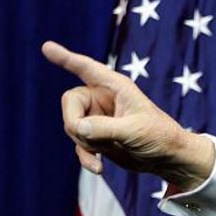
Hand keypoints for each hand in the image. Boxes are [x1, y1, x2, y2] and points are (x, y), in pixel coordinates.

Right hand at [42, 41, 214, 190]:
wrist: (169, 159)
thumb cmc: (160, 137)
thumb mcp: (134, 131)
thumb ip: (105, 128)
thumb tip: (77, 127)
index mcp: (115, 87)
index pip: (86, 68)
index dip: (66, 58)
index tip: (46, 46)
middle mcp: (103, 99)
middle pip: (70, 103)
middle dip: (74, 123)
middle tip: (86, 138)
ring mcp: (99, 118)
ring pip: (73, 126)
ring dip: (84, 143)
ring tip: (106, 152)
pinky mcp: (98, 138)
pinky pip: (79, 144)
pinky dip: (85, 157)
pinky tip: (98, 168)